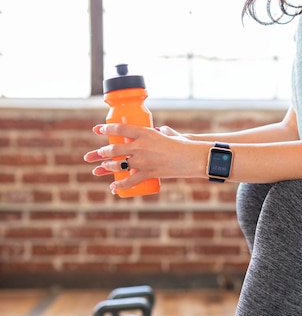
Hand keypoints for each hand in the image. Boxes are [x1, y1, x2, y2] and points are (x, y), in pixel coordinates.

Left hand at [84, 123, 203, 192]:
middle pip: (115, 149)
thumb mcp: (167, 133)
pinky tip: (112, 186)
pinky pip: (130, 180)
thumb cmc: (181, 143)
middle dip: (102, 152)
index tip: (97, 130)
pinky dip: (120, 184)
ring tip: (102, 167)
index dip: (106, 129)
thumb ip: (159, 132)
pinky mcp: (148, 173)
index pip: (119, 129)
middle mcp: (140, 146)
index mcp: (144, 132)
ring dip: (108, 166)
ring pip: (119, 164)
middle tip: (97, 154)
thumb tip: (157, 131)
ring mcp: (143, 161)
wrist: (191, 157)